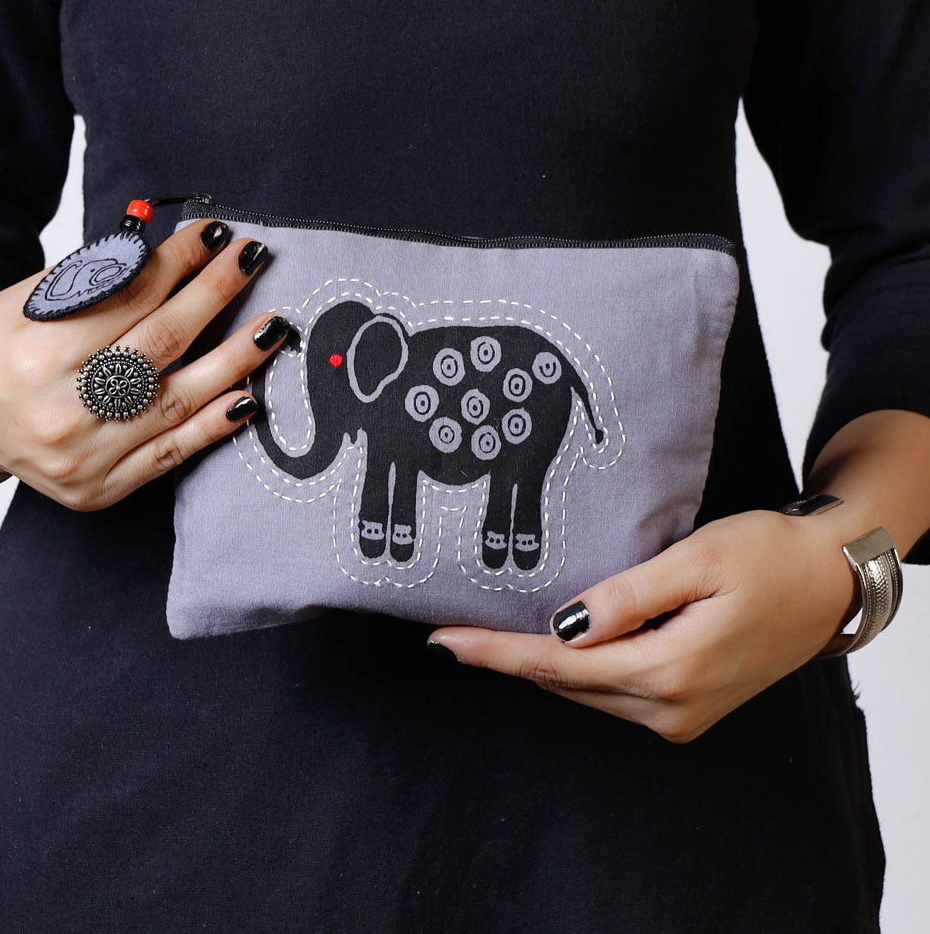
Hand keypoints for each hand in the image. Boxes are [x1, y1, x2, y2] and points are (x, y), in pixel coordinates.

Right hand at [0, 218, 286, 509]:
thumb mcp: (30, 303)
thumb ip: (100, 285)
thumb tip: (174, 256)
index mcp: (36, 355)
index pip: (130, 299)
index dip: (179, 263)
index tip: (214, 236)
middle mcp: (62, 410)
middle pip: (161, 343)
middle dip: (214, 295)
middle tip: (251, 261)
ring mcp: (84, 457)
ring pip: (178, 401)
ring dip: (235, 360)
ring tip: (272, 328)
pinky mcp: (99, 489)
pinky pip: (171, 454)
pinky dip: (214, 425)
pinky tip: (249, 397)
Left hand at [426, 508, 861, 742]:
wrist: (829, 580)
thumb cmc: (768, 556)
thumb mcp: (696, 560)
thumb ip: (627, 597)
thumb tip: (563, 626)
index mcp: (670, 671)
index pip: (558, 665)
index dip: (496, 653)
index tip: (444, 642)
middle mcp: (671, 708)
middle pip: (566, 683)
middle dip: (508, 658)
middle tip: (454, 632)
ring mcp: (682, 715)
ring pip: (587, 691)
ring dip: (542, 663)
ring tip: (491, 634)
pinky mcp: (688, 708)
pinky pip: (614, 692)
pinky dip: (578, 669)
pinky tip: (559, 643)